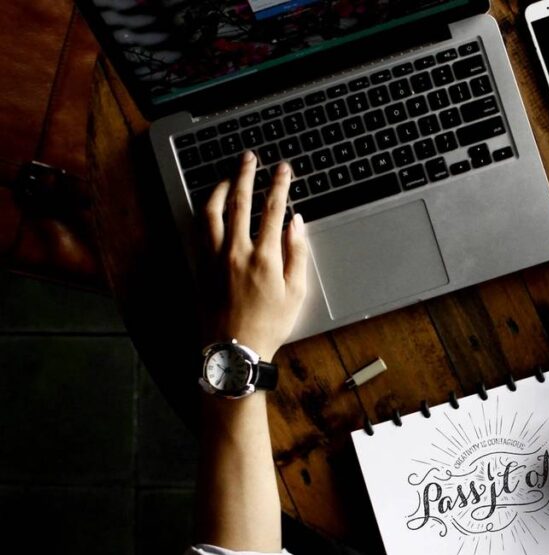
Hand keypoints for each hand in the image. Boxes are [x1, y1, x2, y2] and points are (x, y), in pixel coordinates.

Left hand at [200, 152, 308, 360]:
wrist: (234, 350)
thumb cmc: (269, 325)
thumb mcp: (296, 293)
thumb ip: (297, 253)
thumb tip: (296, 223)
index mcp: (265, 257)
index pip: (273, 209)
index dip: (279, 184)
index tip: (283, 168)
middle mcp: (236, 251)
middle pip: (240, 202)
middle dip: (246, 174)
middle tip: (250, 158)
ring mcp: (214, 257)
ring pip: (213, 211)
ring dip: (221, 188)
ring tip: (228, 176)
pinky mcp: (200, 266)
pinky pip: (200, 230)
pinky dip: (206, 212)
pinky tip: (211, 206)